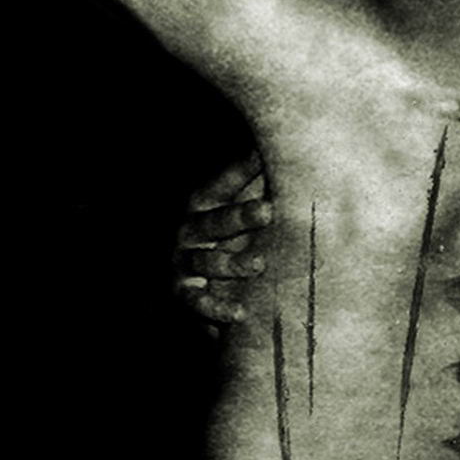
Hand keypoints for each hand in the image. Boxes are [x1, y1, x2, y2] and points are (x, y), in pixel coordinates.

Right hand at [174, 152, 271, 334]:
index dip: (241, 173)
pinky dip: (217, 308)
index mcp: (203, 204)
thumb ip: (250, 177)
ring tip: (259, 264)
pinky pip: (197, 302)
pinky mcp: (184, 295)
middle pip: (213, 222)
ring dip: (232, 264)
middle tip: (268, 211)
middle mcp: (190, 231)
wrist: (184, 277)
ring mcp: (184, 263)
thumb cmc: (222, 233)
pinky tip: (239, 313)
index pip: (221, 186)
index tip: (264, 160)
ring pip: (207, 262)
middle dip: (240, 217)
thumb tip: (275, 146)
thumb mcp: (231, 202)